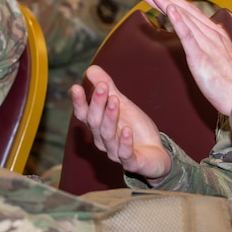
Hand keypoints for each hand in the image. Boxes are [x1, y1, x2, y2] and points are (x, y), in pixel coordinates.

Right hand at [70, 66, 172, 181]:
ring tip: (115, 101)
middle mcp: (103, 140)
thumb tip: (90, 69)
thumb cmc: (134, 127)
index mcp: (98, 126)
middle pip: (95, 122)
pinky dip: (125, 143)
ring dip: (110, 118)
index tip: (76, 87)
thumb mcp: (122, 104)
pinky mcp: (132, 162)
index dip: (79, 103)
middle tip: (102, 86)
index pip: (84, 114)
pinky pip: (125, 154)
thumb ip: (108, 88)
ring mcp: (116, 152)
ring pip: (108, 136)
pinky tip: (127, 130)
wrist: (155, 153)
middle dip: (97, 104)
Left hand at [141, 0, 231, 115]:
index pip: (192, 13)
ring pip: (184, 18)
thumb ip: (213, 44)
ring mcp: (208, 43)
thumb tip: (206, 36)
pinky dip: (178, 21)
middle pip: (185, 11)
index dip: (174, 1)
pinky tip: (170, 10)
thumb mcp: (222, 57)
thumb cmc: (231, 83)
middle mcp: (213, 33)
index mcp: (217, 33)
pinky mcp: (202, 55)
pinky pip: (188, 35)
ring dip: (166, 4)